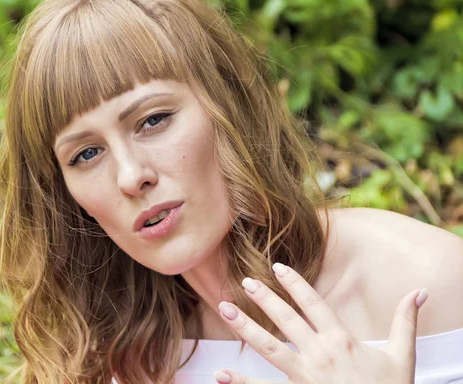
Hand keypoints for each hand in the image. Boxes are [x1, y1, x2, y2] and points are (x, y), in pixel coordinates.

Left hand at [214, 263, 427, 383]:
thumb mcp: (402, 358)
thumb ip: (405, 323)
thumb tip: (420, 292)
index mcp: (341, 341)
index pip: (313, 304)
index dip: (294, 283)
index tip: (276, 267)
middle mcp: (319, 355)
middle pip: (286, 320)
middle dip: (264, 298)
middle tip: (245, 280)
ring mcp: (305, 377)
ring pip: (269, 348)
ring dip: (245, 328)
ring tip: (225, 309)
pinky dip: (241, 383)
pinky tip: (219, 375)